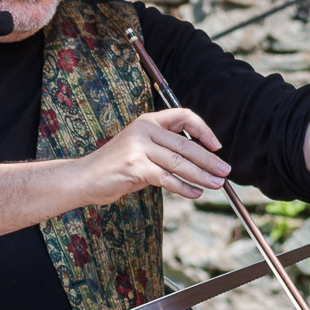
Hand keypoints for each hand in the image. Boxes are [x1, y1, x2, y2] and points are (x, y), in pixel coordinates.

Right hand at [79, 108, 232, 204]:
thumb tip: (199, 160)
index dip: (203, 130)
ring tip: (216, 184)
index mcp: (148, 121)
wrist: (84, 178)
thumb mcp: (141, 150)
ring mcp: (139, 147)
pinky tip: (195, 193)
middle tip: (225, 171)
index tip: (216, 146)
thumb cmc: (115, 167)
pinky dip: (184, 187)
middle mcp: (144, 130)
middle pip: (186, 144)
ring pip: (179, 162)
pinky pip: (167, 178)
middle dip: (209, 160)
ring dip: (202, 175)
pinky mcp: (135, 167)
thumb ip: (164, 149)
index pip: (183, 116)